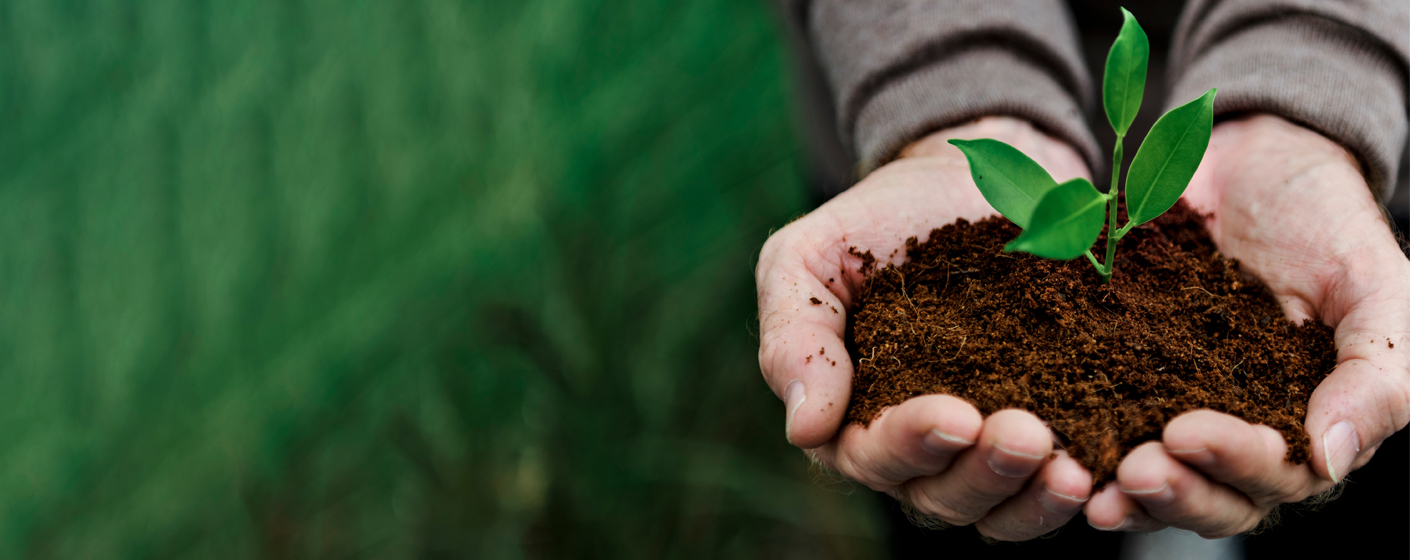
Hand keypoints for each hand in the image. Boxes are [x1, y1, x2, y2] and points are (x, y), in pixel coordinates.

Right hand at [756, 117, 1095, 539]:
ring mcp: (985, 448)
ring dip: (1033, 498)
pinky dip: (1076, 490)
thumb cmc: (874, 221)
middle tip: (1026, 435)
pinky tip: (1103, 471)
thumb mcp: (808, 259)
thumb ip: (794, 337)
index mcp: (851, 418)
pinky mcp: (1051, 428)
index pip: (871, 455)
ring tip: (1070, 469)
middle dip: (983, 474)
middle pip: (941, 496)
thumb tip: (804, 429)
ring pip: (1001, 509)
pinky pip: (1057, 487)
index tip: (955, 414)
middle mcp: (919, 450)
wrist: (968, 178)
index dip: (911, 444)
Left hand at [1085, 114, 1409, 536]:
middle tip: (1132, 468)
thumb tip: (1330, 460)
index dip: (1234, 465)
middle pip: (1208, 496)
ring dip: (1120, 490)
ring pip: (1150, 477)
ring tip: (1084, 480)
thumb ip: (1378, 375)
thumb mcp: (1376, 287)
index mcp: (1303, 426)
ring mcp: (1171, 407)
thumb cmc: (1328, 226)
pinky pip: (1093, 421)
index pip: (1275, 476)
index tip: (1186, 433)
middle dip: (1171, 492)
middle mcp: (1235, 432)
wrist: (1252, 162)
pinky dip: (1073, 439)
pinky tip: (1047, 442)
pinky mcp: (1116, 374)